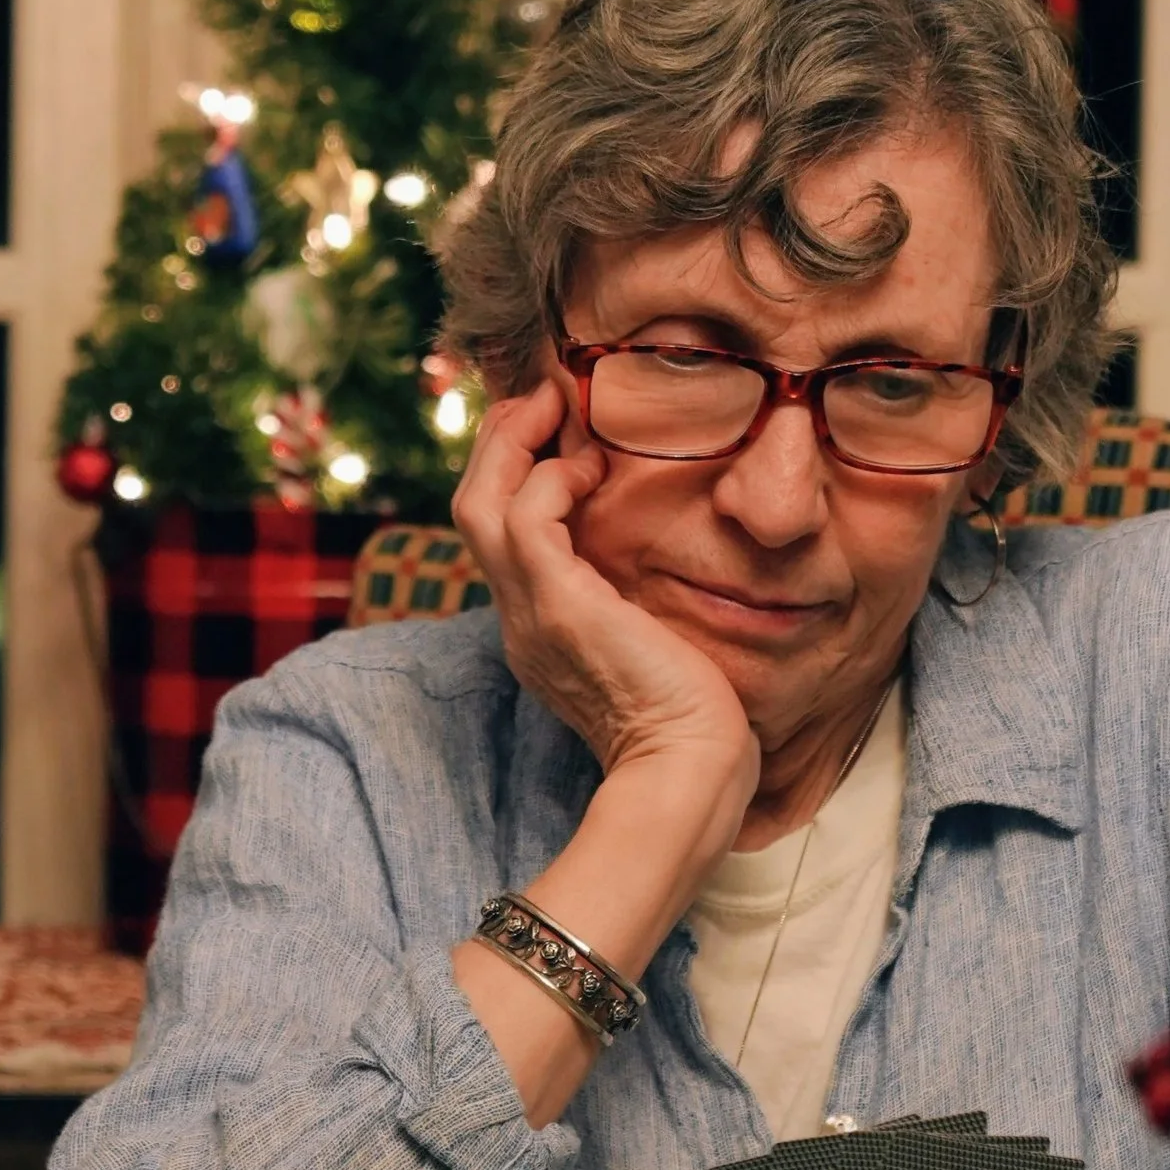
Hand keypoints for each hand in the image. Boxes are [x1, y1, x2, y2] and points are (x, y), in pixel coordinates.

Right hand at [454, 380, 755, 837]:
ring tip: (554, 408)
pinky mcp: (557, 605)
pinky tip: (590, 467)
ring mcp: (530, 614)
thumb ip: (642, 606)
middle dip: (500, 445)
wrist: (691, 769)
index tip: (559, 436)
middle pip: (473, 511)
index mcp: (542, 631)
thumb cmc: (695, 720)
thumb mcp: (656, 647)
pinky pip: (524, 517)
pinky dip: (547, 478)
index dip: (517, 479)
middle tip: (541, 399)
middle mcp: (521, 620)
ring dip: (513, 444)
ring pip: (480, 504)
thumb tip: (663, 575)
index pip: (503, 539)